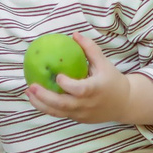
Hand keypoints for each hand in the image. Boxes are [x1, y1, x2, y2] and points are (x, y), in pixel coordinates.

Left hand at [25, 35, 152, 125]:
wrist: (125, 104)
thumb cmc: (113, 80)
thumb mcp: (104, 63)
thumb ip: (90, 49)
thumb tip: (74, 34)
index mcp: (95, 90)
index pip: (79, 90)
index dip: (67, 85)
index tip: (58, 76)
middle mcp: (87, 105)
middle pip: (63, 105)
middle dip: (45, 97)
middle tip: (31, 85)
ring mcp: (81, 114)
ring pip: (58, 113)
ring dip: (40, 104)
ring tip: (28, 92)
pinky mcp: (78, 119)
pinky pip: (60, 114)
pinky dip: (47, 107)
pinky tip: (36, 97)